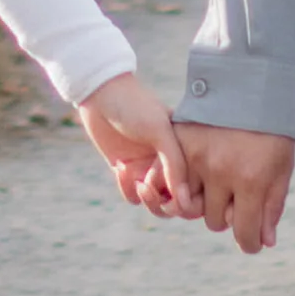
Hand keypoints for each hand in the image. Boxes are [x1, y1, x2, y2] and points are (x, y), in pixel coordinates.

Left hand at [73, 75, 189, 216]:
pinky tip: (120, 167)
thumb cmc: (136, 106)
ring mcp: (147, 167)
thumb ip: (175, 165)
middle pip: (175, 200)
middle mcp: (168, 162)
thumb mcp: (160, 131)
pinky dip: (128, 189)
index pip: (194, 187)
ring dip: (147, 199)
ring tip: (138, 182)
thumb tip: (185, 201)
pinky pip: (133, 194)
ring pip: (155, 202)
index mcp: (186, 151)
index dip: (186, 198)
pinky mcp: (126, 170)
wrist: (100, 92)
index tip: (173, 197)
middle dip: (164, 203)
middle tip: (147, 188)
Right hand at [166, 121, 294, 251]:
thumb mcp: (281, 167)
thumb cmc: (273, 129)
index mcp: (251, 180)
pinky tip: (199, 176)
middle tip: (237, 201)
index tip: (251, 242)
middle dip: (228, 217)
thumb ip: (272, 206)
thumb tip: (265, 242)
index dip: (249, 244)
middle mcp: (221, 172)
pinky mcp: (181, 142)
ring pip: (191, 205)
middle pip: (215, 222)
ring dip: (205, 201)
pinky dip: (185, 184)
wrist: (251, 82)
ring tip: (219, 185)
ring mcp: (197, 157)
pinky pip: (175, 180)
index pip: (244, 233)